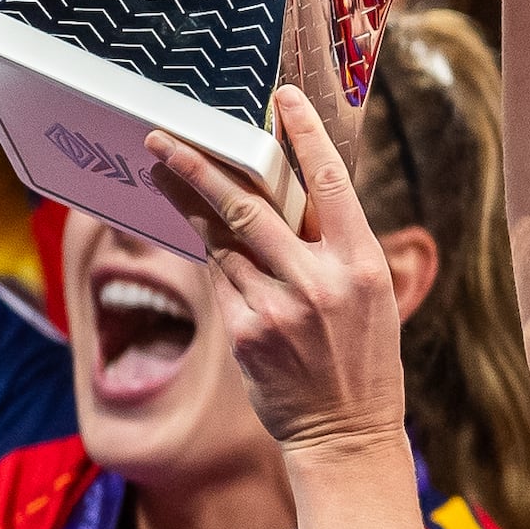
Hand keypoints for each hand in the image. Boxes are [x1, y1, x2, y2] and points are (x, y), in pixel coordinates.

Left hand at [160, 88, 411, 457]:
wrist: (345, 432)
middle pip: (250, 205)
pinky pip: (219, 278)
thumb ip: (333, 246)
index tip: (281, 96)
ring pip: (223, 239)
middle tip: (162, 137)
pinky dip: (208, 253)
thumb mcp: (368, 294)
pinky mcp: (246, 332)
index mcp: (361, 262)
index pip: (330, 181)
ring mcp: (279, 307)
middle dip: (199, 166)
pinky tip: (193, 233)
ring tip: (161, 173)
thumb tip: (290, 195)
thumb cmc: (361, 358)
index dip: (305, 133)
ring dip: (188, 204)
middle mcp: (320, 280)